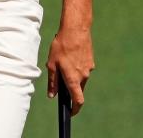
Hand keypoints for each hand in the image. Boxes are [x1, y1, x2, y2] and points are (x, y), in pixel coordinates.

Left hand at [46, 0, 94, 114]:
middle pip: (78, 89)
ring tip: (63, 63)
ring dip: (73, 76)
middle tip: (60, 79)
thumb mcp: (51, 64)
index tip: (70, 112)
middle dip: (70, 88)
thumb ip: (53, 82)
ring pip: (81, 79)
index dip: (74, 109)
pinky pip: (83, 69)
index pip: (78, 101)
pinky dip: (77, 68)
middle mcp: (83, 76)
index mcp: (73, 79)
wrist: (76, 30)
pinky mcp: (90, 61)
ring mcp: (88, 69)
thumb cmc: (61, 46)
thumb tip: (52, 95)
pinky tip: (70, 57)